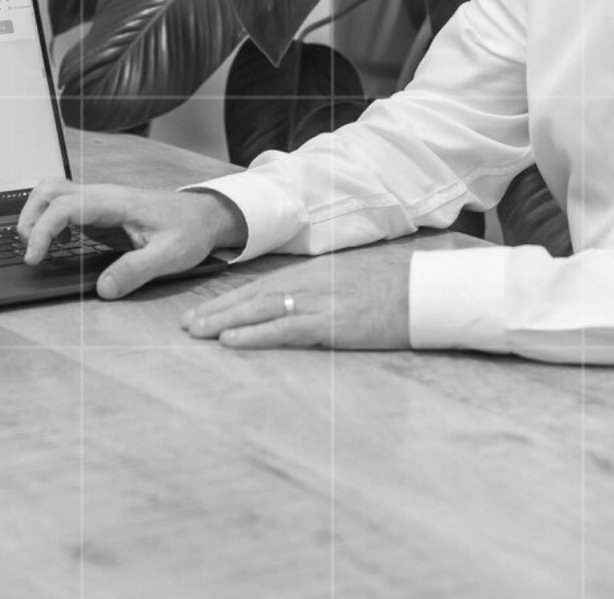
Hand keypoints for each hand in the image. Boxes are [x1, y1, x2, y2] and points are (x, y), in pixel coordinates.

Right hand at [17, 178, 243, 299]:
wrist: (204, 215)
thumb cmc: (189, 230)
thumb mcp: (170, 255)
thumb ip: (136, 271)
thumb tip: (103, 288)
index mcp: (115, 202)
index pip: (64, 206)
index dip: (42, 230)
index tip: (35, 257)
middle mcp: (102, 195)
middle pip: (49, 190)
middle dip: (30, 218)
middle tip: (31, 252)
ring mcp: (99, 199)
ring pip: (53, 192)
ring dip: (36, 215)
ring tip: (37, 247)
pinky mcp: (99, 209)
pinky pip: (64, 205)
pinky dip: (49, 220)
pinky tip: (58, 243)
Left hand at [182, 252, 409, 349]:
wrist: (427, 291)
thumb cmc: (398, 289)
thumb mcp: (354, 283)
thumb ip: (327, 291)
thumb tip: (306, 307)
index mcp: (315, 273)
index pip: (263, 286)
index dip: (232, 299)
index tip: (205, 310)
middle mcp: (310, 283)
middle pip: (253, 295)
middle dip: (217, 310)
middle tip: (187, 324)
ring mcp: (318, 302)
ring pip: (259, 310)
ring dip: (224, 321)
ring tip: (196, 332)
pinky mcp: (330, 323)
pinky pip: (283, 330)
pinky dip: (254, 335)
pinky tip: (231, 341)